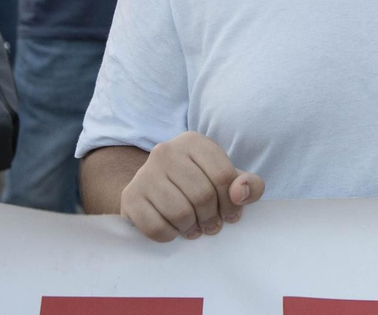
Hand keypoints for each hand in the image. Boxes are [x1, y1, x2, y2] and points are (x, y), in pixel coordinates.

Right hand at [118, 131, 264, 242]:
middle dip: (212, 218)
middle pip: (202, 195)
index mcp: (193, 141)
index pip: (223, 175)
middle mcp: (165, 151)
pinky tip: (174, 230)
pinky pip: (156, 227)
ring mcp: (144, 173)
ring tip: (195, 228)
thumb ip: (248, 184)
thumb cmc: (199, 183)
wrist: (154, 190)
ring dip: (192, 228)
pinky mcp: (130, 197)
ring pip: (180, 212)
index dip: (232, 202)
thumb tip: (240, 193)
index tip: (231, 214)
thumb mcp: (227, 179)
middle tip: (212, 226)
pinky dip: (170, 235)